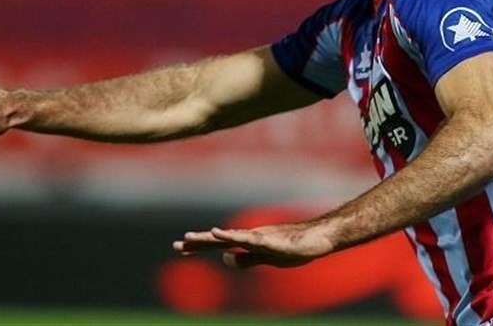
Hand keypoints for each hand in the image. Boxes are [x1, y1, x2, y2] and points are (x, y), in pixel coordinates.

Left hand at [172, 222, 334, 268]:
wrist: (317, 239)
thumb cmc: (295, 247)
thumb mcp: (266, 259)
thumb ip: (247, 259)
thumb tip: (225, 260)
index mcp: (247, 242)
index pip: (218, 244)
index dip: (200, 247)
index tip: (181, 248)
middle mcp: (248, 236)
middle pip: (218, 240)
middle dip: (197, 243)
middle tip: (175, 246)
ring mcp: (257, 237)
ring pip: (227, 237)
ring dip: (207, 238)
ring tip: (188, 239)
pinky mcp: (267, 239)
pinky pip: (245, 238)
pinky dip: (230, 235)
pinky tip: (217, 234)